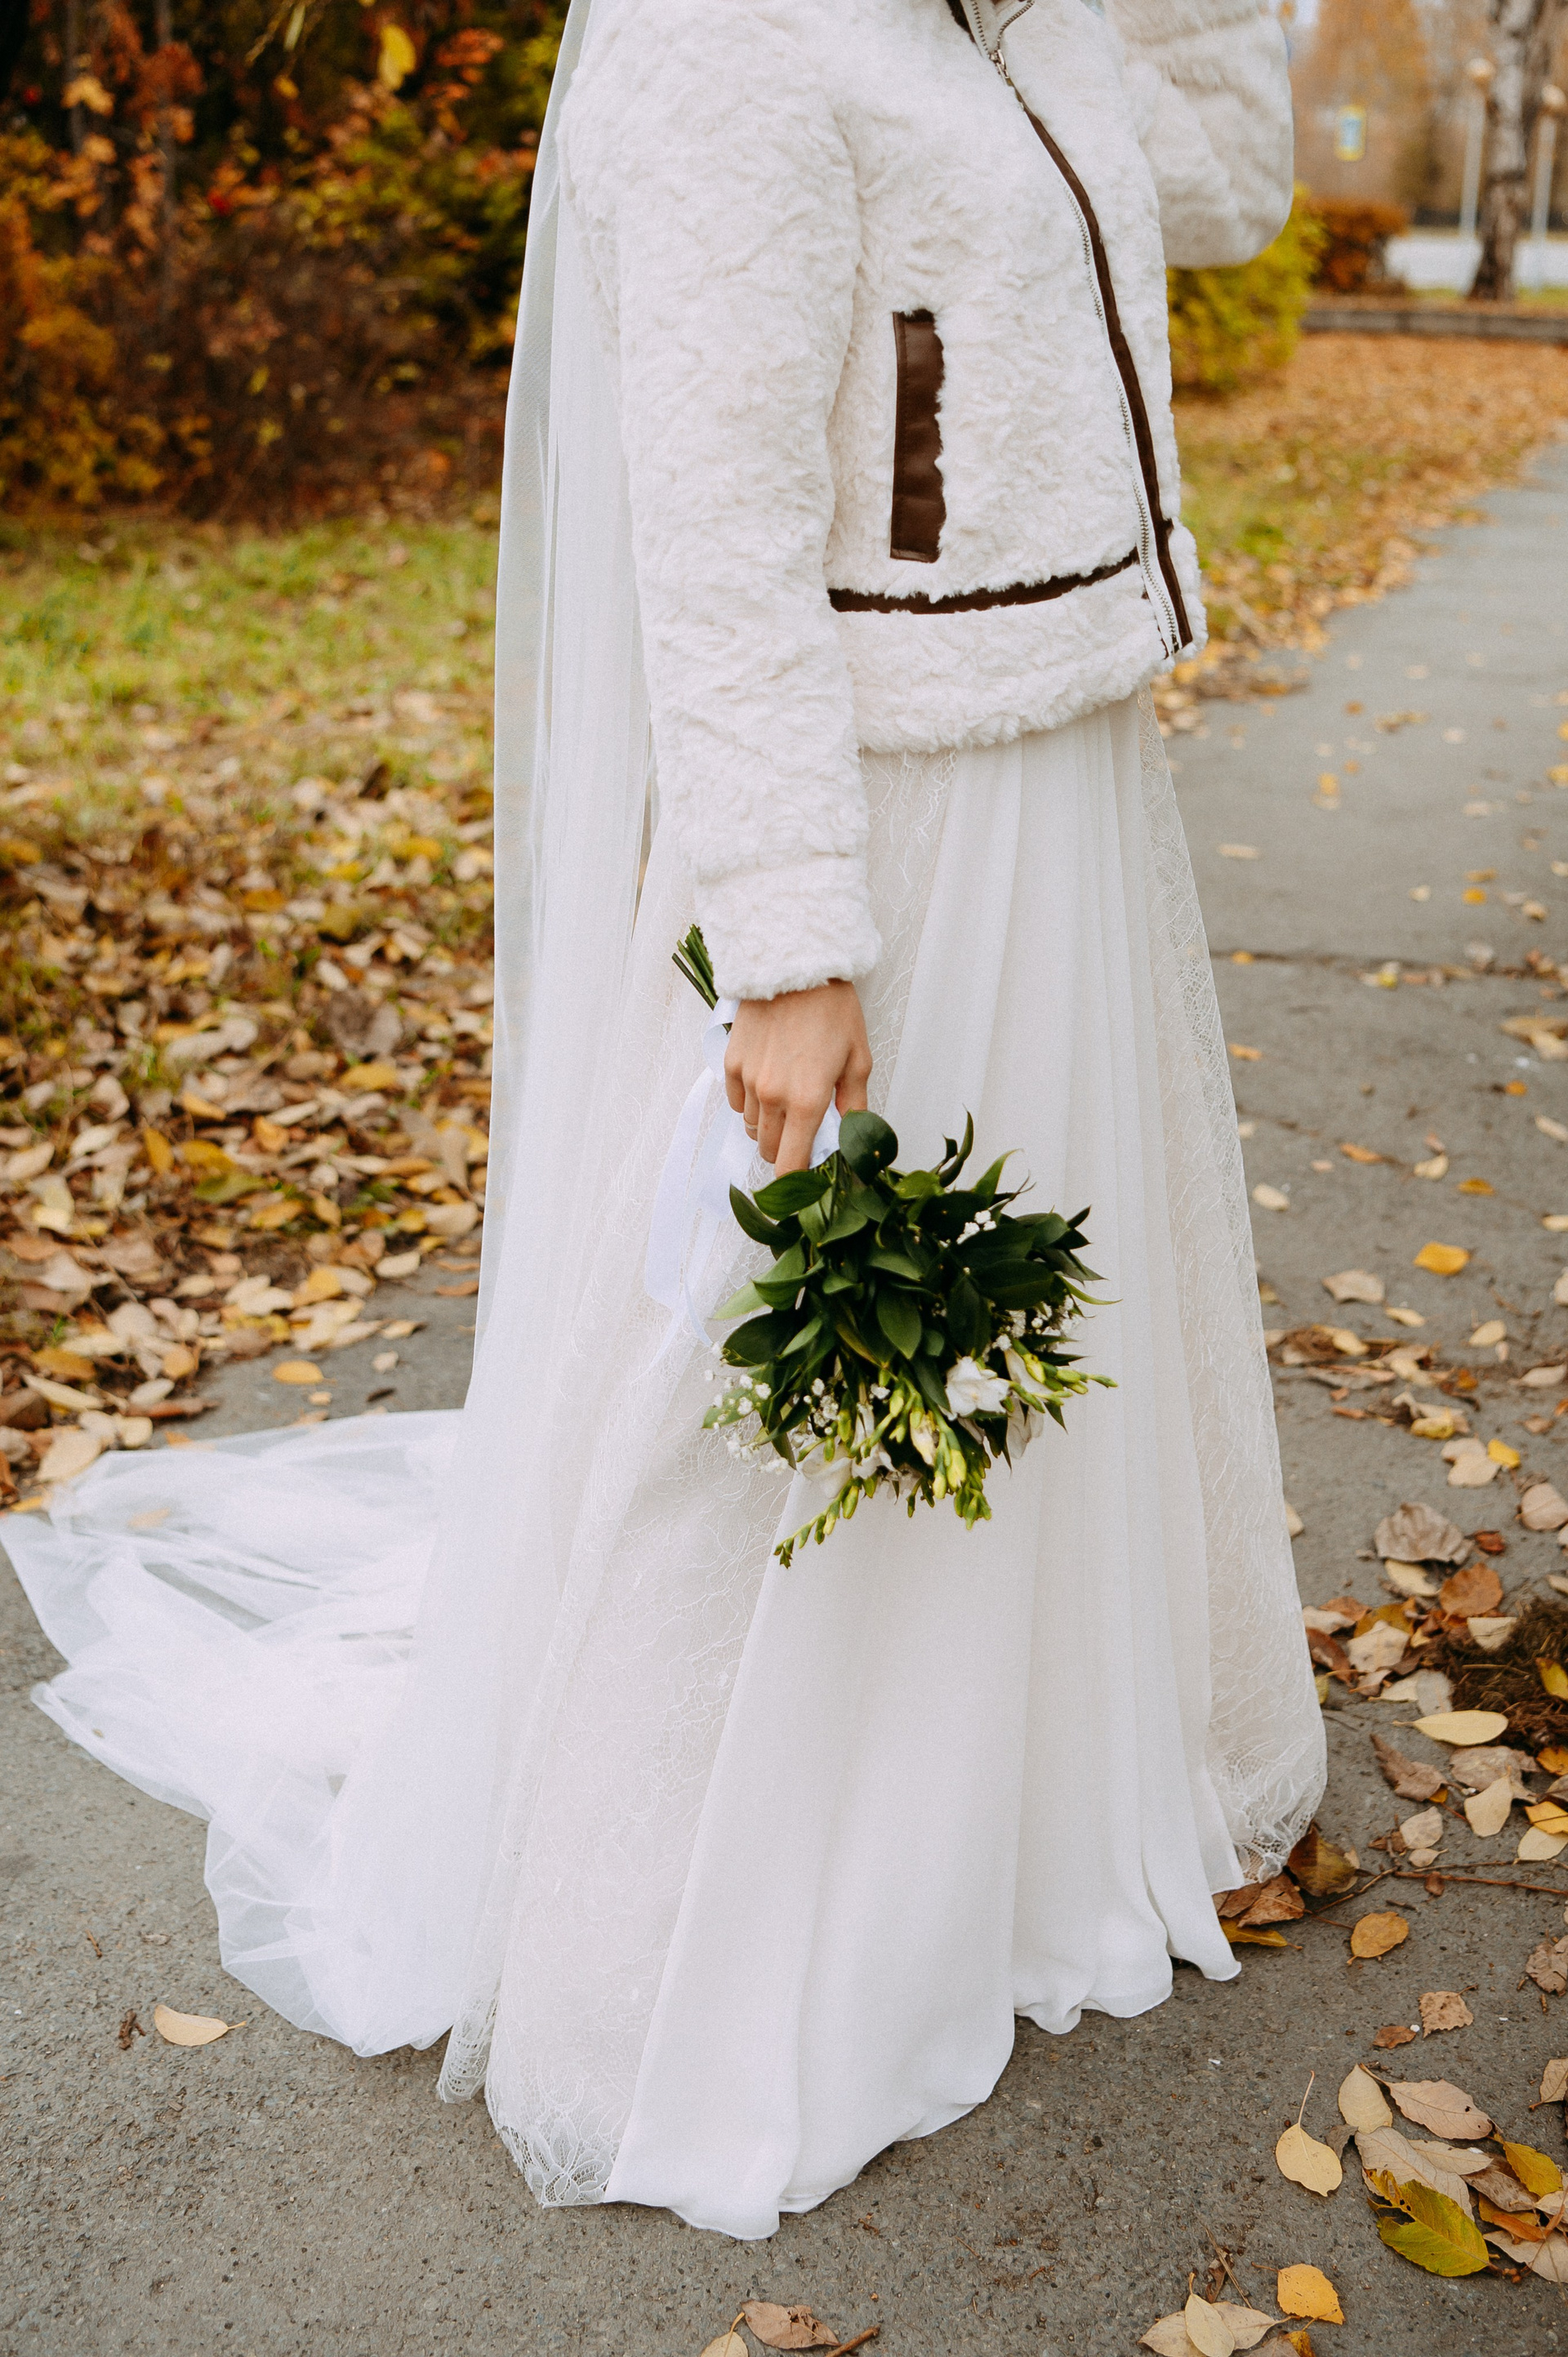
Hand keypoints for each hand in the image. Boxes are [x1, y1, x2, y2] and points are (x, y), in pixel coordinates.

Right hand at [724, 980, 870, 1172]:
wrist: (795, 965)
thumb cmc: (832, 1009)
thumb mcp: (858, 1059)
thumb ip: (854, 1106)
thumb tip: (852, 1137)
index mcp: (808, 1101)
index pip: (789, 1165)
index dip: (795, 1180)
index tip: (803, 1178)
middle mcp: (772, 1097)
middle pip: (767, 1150)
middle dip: (783, 1149)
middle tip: (802, 1133)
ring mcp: (747, 1080)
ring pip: (750, 1126)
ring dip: (766, 1124)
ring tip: (785, 1100)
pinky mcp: (731, 1062)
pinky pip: (735, 1102)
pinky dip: (748, 1103)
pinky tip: (766, 1083)